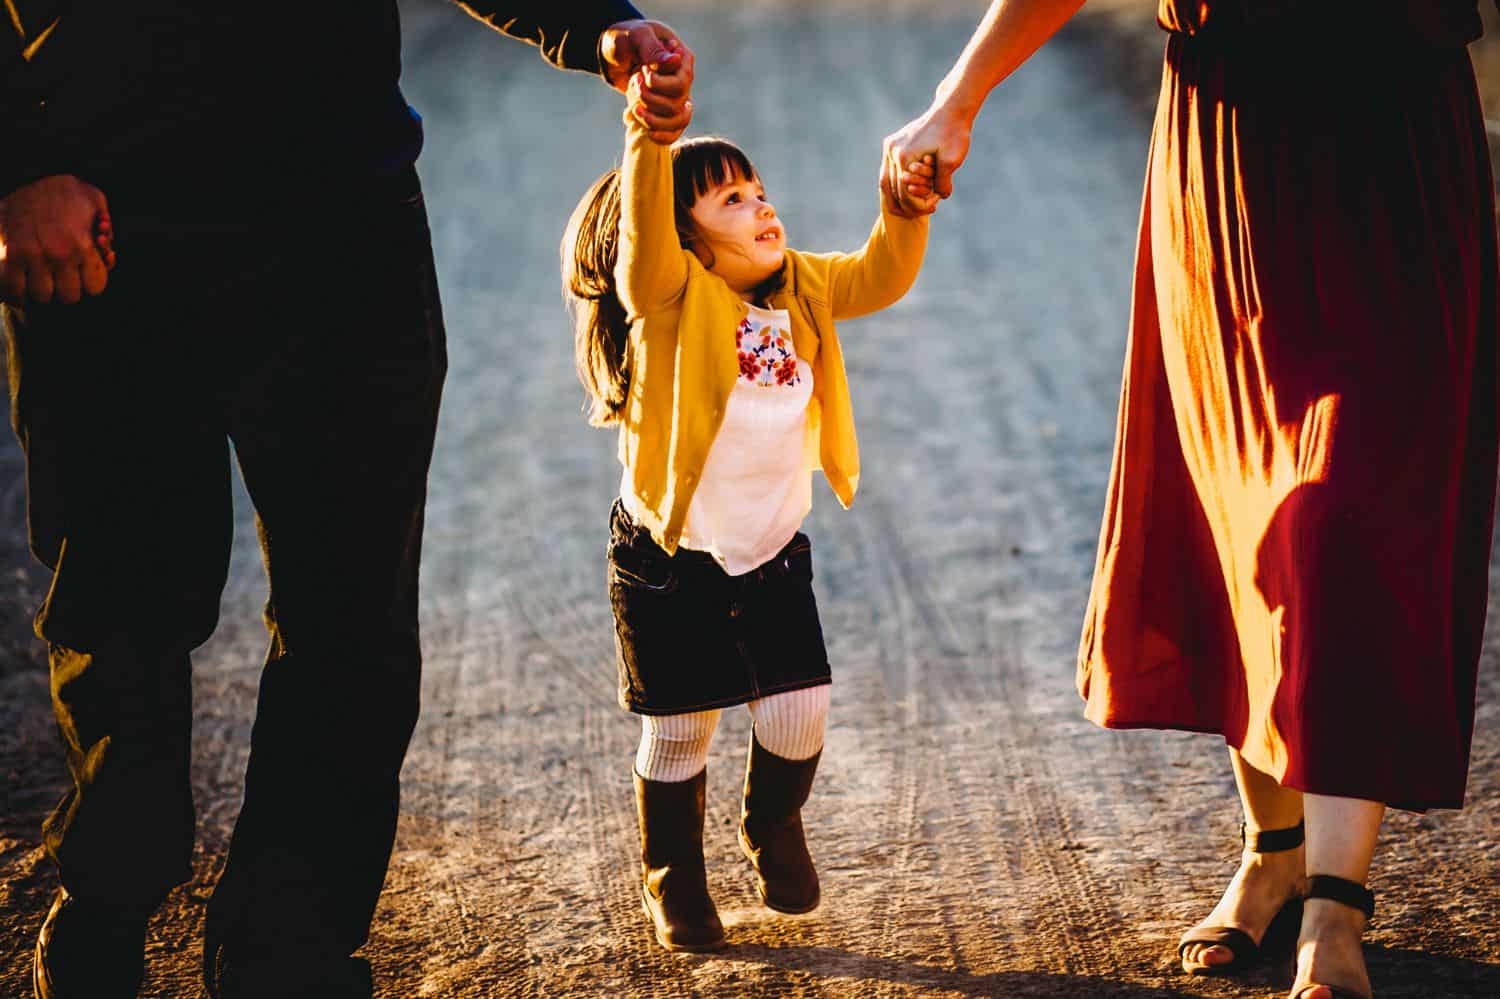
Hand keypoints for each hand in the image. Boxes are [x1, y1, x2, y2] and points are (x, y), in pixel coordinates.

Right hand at [0, 175, 114, 304]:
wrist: (20, 174)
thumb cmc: (62, 190)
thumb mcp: (94, 199)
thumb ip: (106, 226)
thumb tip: (107, 252)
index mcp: (83, 244)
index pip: (95, 287)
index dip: (90, 283)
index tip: (82, 274)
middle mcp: (59, 254)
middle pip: (70, 297)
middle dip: (67, 289)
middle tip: (61, 277)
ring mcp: (31, 256)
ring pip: (42, 297)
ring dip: (42, 291)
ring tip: (40, 278)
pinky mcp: (7, 256)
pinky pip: (14, 292)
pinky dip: (17, 294)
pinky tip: (21, 284)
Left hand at [600, 20, 694, 143]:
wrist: (615, 55)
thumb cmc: (625, 40)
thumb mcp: (635, 37)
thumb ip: (652, 49)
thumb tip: (675, 61)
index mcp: (682, 58)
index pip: (681, 82)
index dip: (658, 84)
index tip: (642, 70)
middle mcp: (684, 80)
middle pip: (677, 103)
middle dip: (650, 99)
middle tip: (634, 82)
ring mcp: (677, 97)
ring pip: (678, 120)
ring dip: (653, 119)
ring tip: (635, 108)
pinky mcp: (667, 111)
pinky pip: (675, 131)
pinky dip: (663, 136)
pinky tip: (649, 133)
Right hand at [881, 105, 972, 217]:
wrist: (950, 109)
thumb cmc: (953, 133)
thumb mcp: (952, 160)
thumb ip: (943, 182)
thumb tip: (939, 198)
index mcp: (904, 156)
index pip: (905, 192)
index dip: (917, 206)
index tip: (932, 209)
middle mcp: (892, 151)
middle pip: (891, 189)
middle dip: (905, 204)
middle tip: (919, 213)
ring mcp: (890, 146)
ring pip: (885, 181)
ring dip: (895, 197)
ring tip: (908, 208)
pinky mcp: (892, 143)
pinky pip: (889, 170)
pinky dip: (895, 183)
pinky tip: (904, 192)